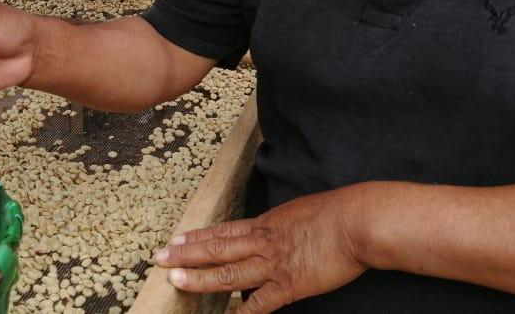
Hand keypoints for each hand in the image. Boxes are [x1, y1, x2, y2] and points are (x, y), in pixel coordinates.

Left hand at [153, 185, 369, 311]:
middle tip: (158, 258)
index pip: (222, 231)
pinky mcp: (290, 285)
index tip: (174, 240)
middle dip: (186, 254)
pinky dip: (242, 313)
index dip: (196, 237)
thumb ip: (278, 225)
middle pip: (216, 248)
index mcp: (265, 223)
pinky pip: (260, 303)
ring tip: (176, 280)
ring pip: (229, 272)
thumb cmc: (333, 213)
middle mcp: (263, 241)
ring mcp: (274, 264)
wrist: (356, 222)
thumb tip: (268, 231)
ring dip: (201, 277)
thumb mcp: (296, 212)